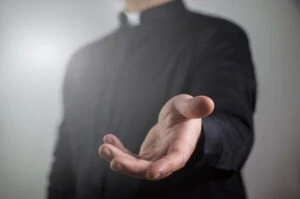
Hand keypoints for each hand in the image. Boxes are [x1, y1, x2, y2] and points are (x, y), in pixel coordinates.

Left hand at [98, 94, 213, 180]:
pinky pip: (129, 157)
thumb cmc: (186, 114)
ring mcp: (155, 158)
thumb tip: (208, 103)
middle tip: (114, 160)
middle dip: (132, 167)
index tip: (152, 172)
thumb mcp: (189, 106)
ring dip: (119, 159)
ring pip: (136, 166)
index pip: (176, 159)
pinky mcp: (145, 155)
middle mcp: (168, 157)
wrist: (179, 122)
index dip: (165, 167)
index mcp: (182, 146)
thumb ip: (196, 107)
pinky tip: (108, 139)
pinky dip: (118, 151)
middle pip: (150, 168)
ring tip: (104, 147)